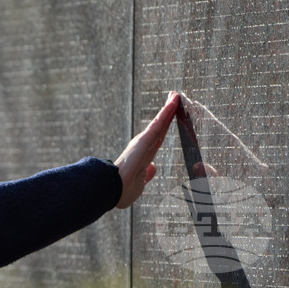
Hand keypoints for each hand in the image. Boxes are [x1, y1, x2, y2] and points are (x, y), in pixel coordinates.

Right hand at [113, 92, 179, 208]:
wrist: (112, 190)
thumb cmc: (122, 191)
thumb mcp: (139, 184)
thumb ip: (147, 175)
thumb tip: (152, 168)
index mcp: (143, 157)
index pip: (157, 140)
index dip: (164, 130)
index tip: (168, 121)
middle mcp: (143, 147)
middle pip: (159, 127)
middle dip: (167, 114)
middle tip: (174, 99)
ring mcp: (143, 142)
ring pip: (160, 122)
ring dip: (168, 109)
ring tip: (176, 96)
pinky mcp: (144, 139)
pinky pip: (159, 124)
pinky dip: (166, 112)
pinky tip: (174, 101)